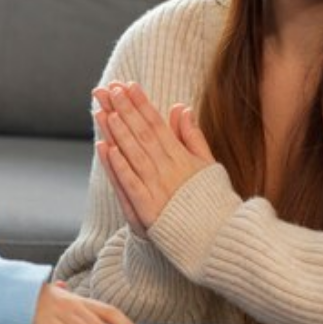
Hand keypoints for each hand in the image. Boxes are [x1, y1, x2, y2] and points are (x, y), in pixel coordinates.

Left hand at [93, 81, 217, 231]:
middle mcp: (169, 169)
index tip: (129, 86)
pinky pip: (132, 184)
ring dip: (119, 132)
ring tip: (105, 111)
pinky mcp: (148, 209)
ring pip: (134, 155)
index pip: (158, 125)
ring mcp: (158, 188)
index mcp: (182, 157)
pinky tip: (108, 149)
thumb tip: (181, 108)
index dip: (142, 104)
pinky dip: (120, 167)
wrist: (217, 238)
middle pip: (143, 134)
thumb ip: (193, 136)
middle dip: (125, 110)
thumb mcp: (207, 164)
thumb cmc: (210, 200)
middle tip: (110, 89)